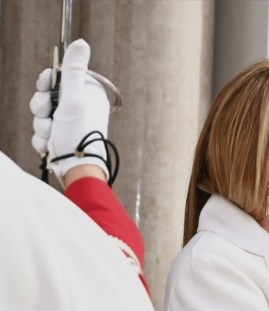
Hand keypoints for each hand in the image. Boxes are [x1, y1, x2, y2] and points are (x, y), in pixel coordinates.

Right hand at [30, 39, 109, 185]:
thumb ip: (73, 71)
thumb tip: (81, 43)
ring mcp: (70, 123)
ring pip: (42, 115)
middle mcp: (81, 107)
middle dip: (42, 109)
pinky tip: (50, 147)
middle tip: (48, 116)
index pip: (59, 77)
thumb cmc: (78, 134)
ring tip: (52, 136)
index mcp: (87, 93)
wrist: (77, 169)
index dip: (46, 83)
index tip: (44, 87)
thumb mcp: (74, 99)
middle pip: (46, 96)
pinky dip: (43, 139)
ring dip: (42, 127)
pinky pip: (43, 132)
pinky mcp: (62, 137)